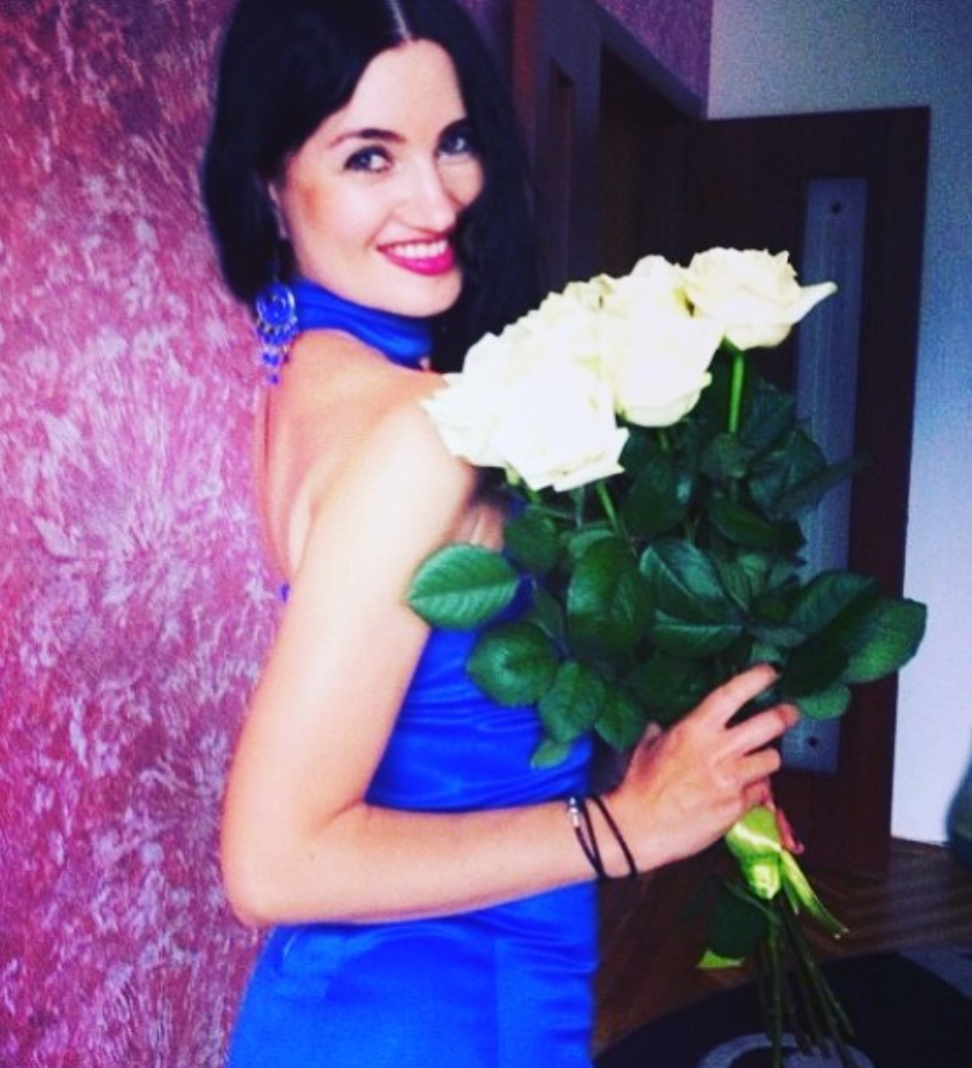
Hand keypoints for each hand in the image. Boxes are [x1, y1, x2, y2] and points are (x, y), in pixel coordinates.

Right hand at [609, 664, 798, 872]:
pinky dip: (756, 791)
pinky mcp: (738, 806)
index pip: (732, 694)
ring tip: (758, 762)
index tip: (771, 672)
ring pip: (772, 760)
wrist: (640, 827)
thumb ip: (661, 731)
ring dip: (767, 760)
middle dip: (785, 716)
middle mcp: (719, 749)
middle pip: (769, 725)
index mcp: (695, 729)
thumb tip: (661, 725)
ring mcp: (732, 778)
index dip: (755, 679)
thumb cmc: (639, 786)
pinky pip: (761, 792)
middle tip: (790, 713)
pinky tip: (744, 792)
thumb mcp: (647, 747)